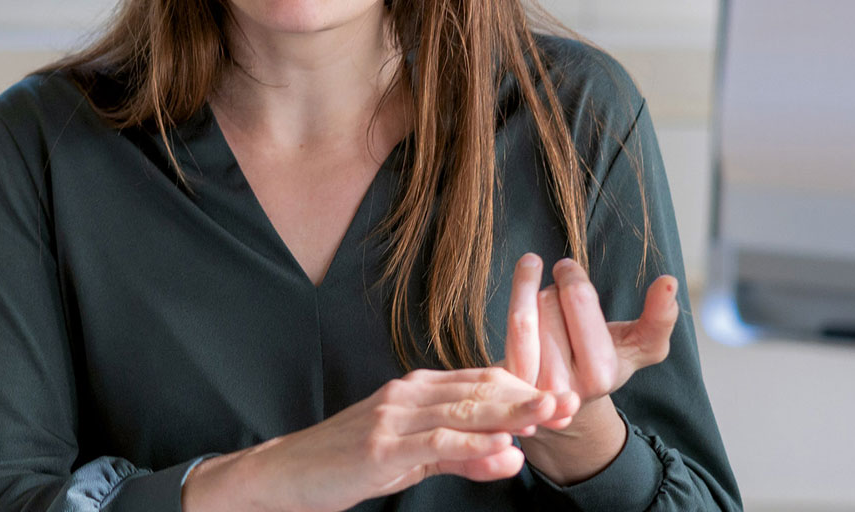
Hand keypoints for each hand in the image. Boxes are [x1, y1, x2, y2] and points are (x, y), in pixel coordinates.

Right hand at [181, 366, 579, 511]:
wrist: (286, 473)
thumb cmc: (347, 464)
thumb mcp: (410, 459)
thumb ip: (460, 455)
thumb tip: (511, 457)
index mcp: (417, 390)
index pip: (482, 381)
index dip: (525, 389)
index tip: (562, 401)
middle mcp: (408, 393)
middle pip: (479, 389)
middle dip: (527, 397)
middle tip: (568, 403)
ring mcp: (392, 417)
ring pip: (463, 409)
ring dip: (509, 413)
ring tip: (547, 415)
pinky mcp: (379, 446)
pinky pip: (434, 442)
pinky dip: (470, 444)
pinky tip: (499, 448)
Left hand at [501, 253, 679, 482]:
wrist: (561, 400)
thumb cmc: (602, 361)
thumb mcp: (639, 345)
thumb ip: (659, 319)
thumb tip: (669, 282)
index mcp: (601, 374)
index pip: (580, 300)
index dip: (572, 277)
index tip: (567, 266)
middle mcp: (564, 385)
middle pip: (550, 300)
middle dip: (557, 289)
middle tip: (563, 296)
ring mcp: (532, 385)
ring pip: (527, 310)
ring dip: (535, 293)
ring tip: (547, 303)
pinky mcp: (509, 380)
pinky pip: (511, 325)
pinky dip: (519, 292)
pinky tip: (526, 273)